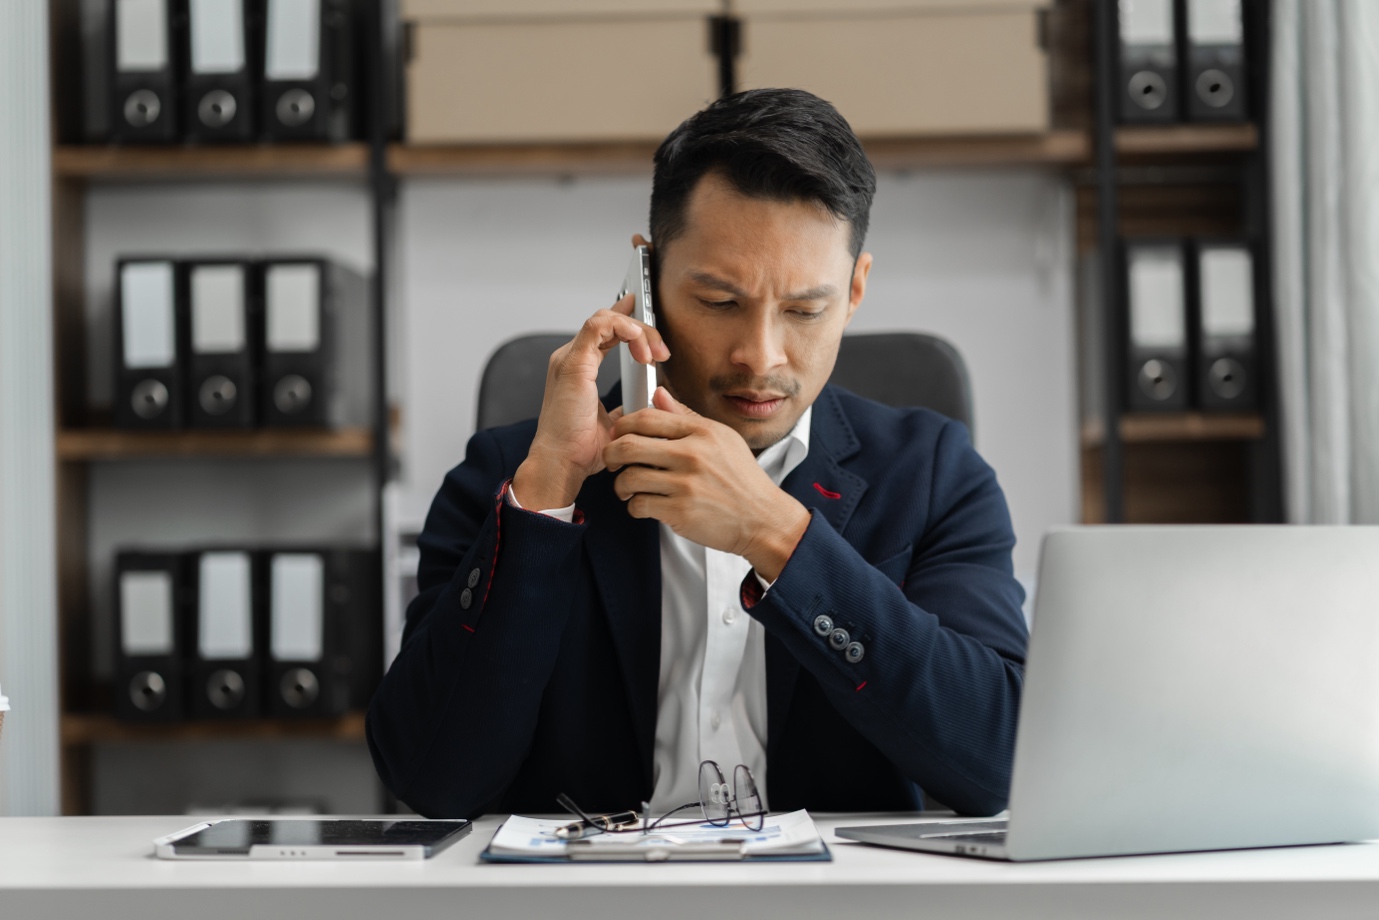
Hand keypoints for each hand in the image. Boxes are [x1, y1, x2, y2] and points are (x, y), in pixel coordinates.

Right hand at [512, 293, 669, 510]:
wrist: (562, 464)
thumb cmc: (578, 450)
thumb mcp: (613, 423)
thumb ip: (624, 408)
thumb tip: (643, 406)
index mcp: (578, 369)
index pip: (604, 331)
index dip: (627, 319)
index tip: (648, 319)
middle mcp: (571, 359)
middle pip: (609, 322)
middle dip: (642, 330)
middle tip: (662, 352)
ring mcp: (569, 358)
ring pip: (606, 318)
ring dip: (637, 330)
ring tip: (653, 354)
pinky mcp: (573, 362)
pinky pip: (598, 325)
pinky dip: (622, 326)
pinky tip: (638, 341)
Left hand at [604, 387, 810, 581]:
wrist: (763, 518)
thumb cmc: (742, 480)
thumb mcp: (722, 438)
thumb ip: (687, 416)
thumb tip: (659, 394)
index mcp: (701, 433)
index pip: (647, 418)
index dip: (623, 424)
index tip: (619, 433)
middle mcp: (692, 455)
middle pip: (628, 445)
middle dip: (611, 454)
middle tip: (612, 461)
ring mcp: (686, 484)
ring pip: (629, 477)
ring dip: (621, 484)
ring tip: (627, 487)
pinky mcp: (680, 511)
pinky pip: (639, 505)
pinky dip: (634, 506)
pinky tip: (643, 505)